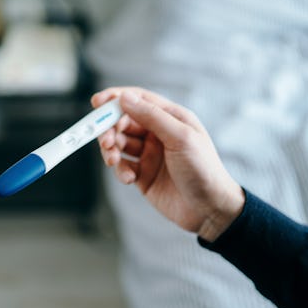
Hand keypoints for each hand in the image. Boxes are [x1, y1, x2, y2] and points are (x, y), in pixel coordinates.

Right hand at [92, 87, 244, 241]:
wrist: (210, 210)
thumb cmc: (203, 169)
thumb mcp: (180, 137)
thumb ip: (152, 116)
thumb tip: (125, 97)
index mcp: (170, 118)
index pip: (138, 100)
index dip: (116, 99)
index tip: (97, 103)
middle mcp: (158, 133)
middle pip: (123, 122)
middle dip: (110, 129)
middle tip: (106, 142)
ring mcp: (149, 154)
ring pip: (119, 144)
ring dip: (112, 151)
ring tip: (114, 161)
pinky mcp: (143, 175)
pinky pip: (123, 166)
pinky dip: (121, 170)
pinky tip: (130, 179)